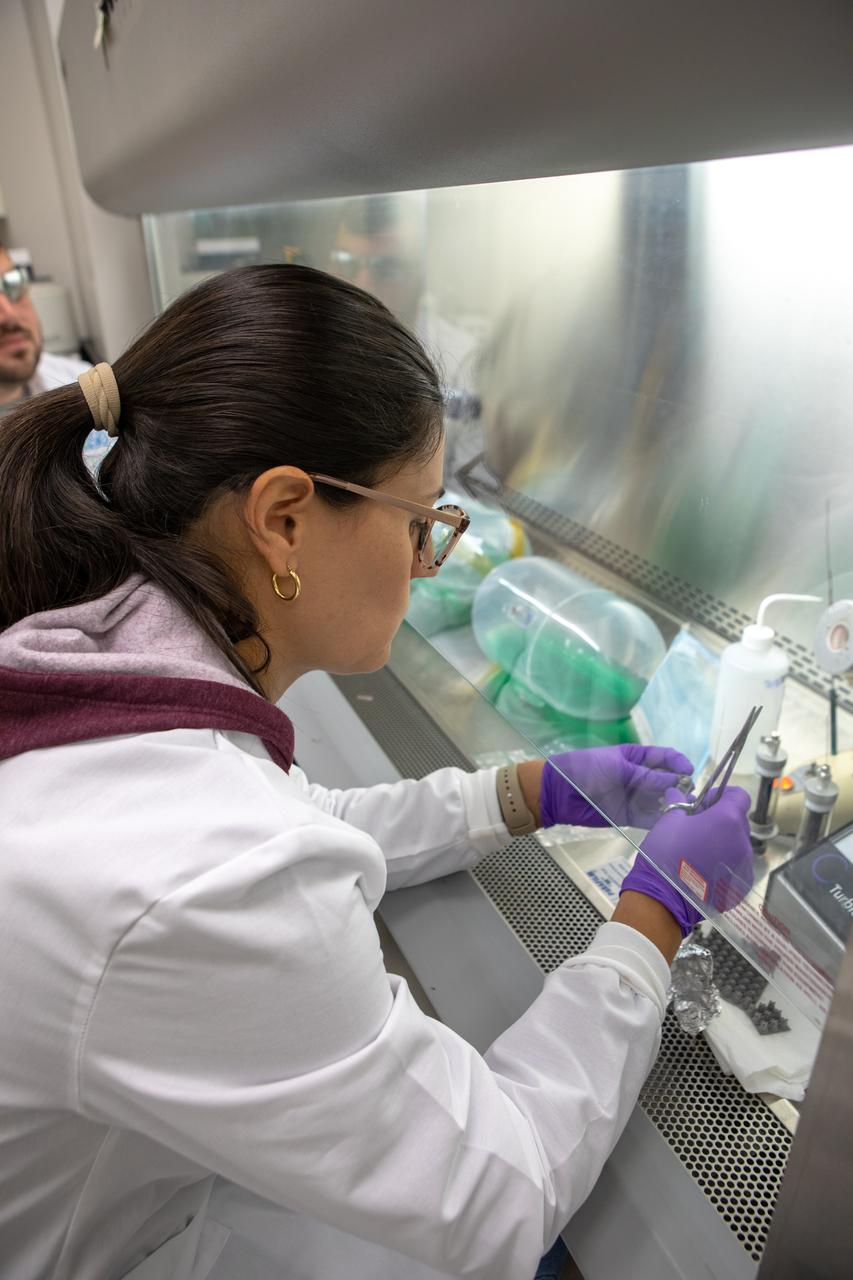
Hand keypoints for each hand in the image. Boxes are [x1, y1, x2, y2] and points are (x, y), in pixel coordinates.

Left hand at [539, 744, 693, 829]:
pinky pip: (650, 818)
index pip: (664, 757)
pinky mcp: (630, 816)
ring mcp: (636, 797)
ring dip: (674, 804)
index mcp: (636, 757)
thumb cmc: (586, 768)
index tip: (688, 770)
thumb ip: (645, 776)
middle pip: (667, 781)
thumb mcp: (617, 767)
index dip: (678, 762)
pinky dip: (661, 821)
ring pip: (662, 801)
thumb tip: (674, 782)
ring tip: (685, 809)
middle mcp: (640, 777)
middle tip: (688, 794)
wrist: (560, 792)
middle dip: (679, 786)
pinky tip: (672, 822)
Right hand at [620, 786, 753, 936]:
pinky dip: (724, 864)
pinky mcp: (740, 886)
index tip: (706, 802)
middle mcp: (743, 842)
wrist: (663, 898)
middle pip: (738, 821)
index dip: (723, 794)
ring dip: (723, 842)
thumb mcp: (668, 821)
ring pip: (738, 845)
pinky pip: (737, 867)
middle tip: (696, 826)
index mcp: (727, 820)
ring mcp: (744, 867)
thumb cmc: (665, 853)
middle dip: (720, 819)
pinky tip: (704, 870)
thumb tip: (677, 792)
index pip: (740, 796)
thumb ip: (678, 803)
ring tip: (699, 851)